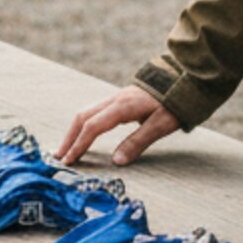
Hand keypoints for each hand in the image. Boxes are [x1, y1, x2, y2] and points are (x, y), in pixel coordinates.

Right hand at [56, 85, 179, 168]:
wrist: (183, 80)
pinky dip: (84, 125)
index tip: (69, 162)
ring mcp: (116, 98)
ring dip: (74, 131)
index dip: (79, 145)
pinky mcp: (119, 100)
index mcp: (122, 107)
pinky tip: (83, 135)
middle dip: (69, 138)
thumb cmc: (174, 104)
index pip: (93, 127)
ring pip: (87, 113)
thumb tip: (116, 162)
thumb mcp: (161, 125)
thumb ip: (138, 142)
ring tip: (66, 149)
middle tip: (59, 158)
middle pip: (83, 117)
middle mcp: (114, 100)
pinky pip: (95, 112)